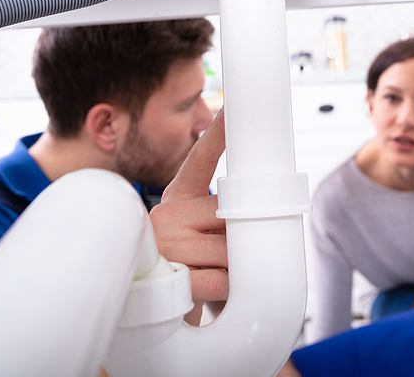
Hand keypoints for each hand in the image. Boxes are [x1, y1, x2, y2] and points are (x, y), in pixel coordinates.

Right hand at [149, 110, 227, 322]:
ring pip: (230, 249)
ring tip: (218, 273)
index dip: (218, 133)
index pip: (199, 159)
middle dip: (241, 237)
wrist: (151, 306)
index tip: (231, 107)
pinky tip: (214, 292)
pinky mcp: (172, 277)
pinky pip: (222, 279)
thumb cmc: (184, 263)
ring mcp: (167, 245)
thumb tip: (262, 204)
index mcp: (176, 197)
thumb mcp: (195, 230)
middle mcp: (167, 215)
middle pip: (230, 215)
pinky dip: (228, 289)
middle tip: (233, 252)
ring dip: (237, 267)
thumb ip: (219, 213)